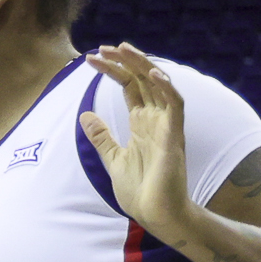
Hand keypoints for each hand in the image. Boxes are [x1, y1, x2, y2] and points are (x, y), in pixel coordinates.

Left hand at [81, 44, 193, 242]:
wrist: (155, 213)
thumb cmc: (139, 190)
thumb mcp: (112, 159)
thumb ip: (102, 137)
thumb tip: (85, 114)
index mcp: (141, 123)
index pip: (128, 86)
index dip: (112, 70)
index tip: (91, 59)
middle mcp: (155, 119)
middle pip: (142, 79)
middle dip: (123, 61)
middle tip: (103, 47)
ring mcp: (166, 125)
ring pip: (158, 84)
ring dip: (141, 65)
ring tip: (123, 49)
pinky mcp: (174, 136)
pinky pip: (175, 105)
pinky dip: (166, 87)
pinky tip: (152, 74)